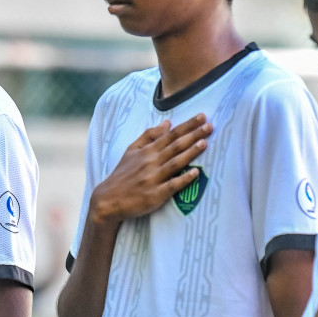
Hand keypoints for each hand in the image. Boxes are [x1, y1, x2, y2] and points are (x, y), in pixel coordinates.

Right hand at [89, 115, 211, 223]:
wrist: (108, 200)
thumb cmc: (122, 175)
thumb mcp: (131, 151)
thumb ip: (149, 136)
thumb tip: (167, 123)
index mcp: (146, 151)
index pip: (170, 135)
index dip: (187, 125)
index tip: (202, 116)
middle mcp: (150, 162)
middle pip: (175, 146)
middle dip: (193, 135)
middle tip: (210, 126)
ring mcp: (153, 179)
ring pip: (175, 163)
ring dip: (190, 152)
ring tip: (204, 143)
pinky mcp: (155, 195)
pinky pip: (172, 185)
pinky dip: (183, 179)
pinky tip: (195, 173)